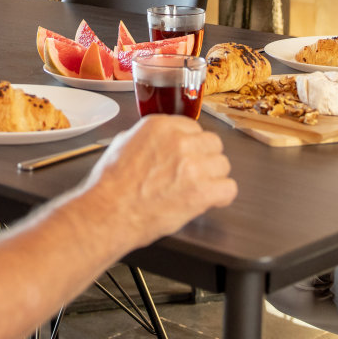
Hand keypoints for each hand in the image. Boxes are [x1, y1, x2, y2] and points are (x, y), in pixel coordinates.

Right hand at [86, 115, 235, 247]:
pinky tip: (210, 201)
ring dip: (214, 178)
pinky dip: (221, 197)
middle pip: (213, 144)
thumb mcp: (122, 144)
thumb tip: (155, 143)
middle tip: (194, 173)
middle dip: (205, 159)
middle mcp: (180, 141)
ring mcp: (193, 165)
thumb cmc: (109, 185)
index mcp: (161, 126)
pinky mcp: (202, 191)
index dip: (192, 145)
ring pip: (223, 164)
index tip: (188, 155)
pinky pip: (229, 188)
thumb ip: (147, 138)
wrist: (108, 212)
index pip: (194, 128)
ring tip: (199, 189)